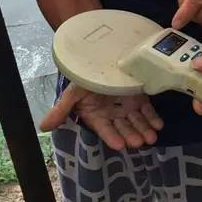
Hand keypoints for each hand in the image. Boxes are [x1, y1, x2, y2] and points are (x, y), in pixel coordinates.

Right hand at [40, 84, 162, 149]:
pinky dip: (153, 118)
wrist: (100, 57)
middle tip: (140, 142)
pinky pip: (147, 110)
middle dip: (132, 134)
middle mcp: (112, 113)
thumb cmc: (85, 76)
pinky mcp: (139, 97)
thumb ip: (61, 110)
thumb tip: (42, 127)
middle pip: (123, 127)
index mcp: (96, 115)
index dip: (112, 136)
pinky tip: (158, 125)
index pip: (104, 129)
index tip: (121, 145)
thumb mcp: (73, 92)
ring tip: (152, 137)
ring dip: (144, 129)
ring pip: (136, 121)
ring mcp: (126, 106)